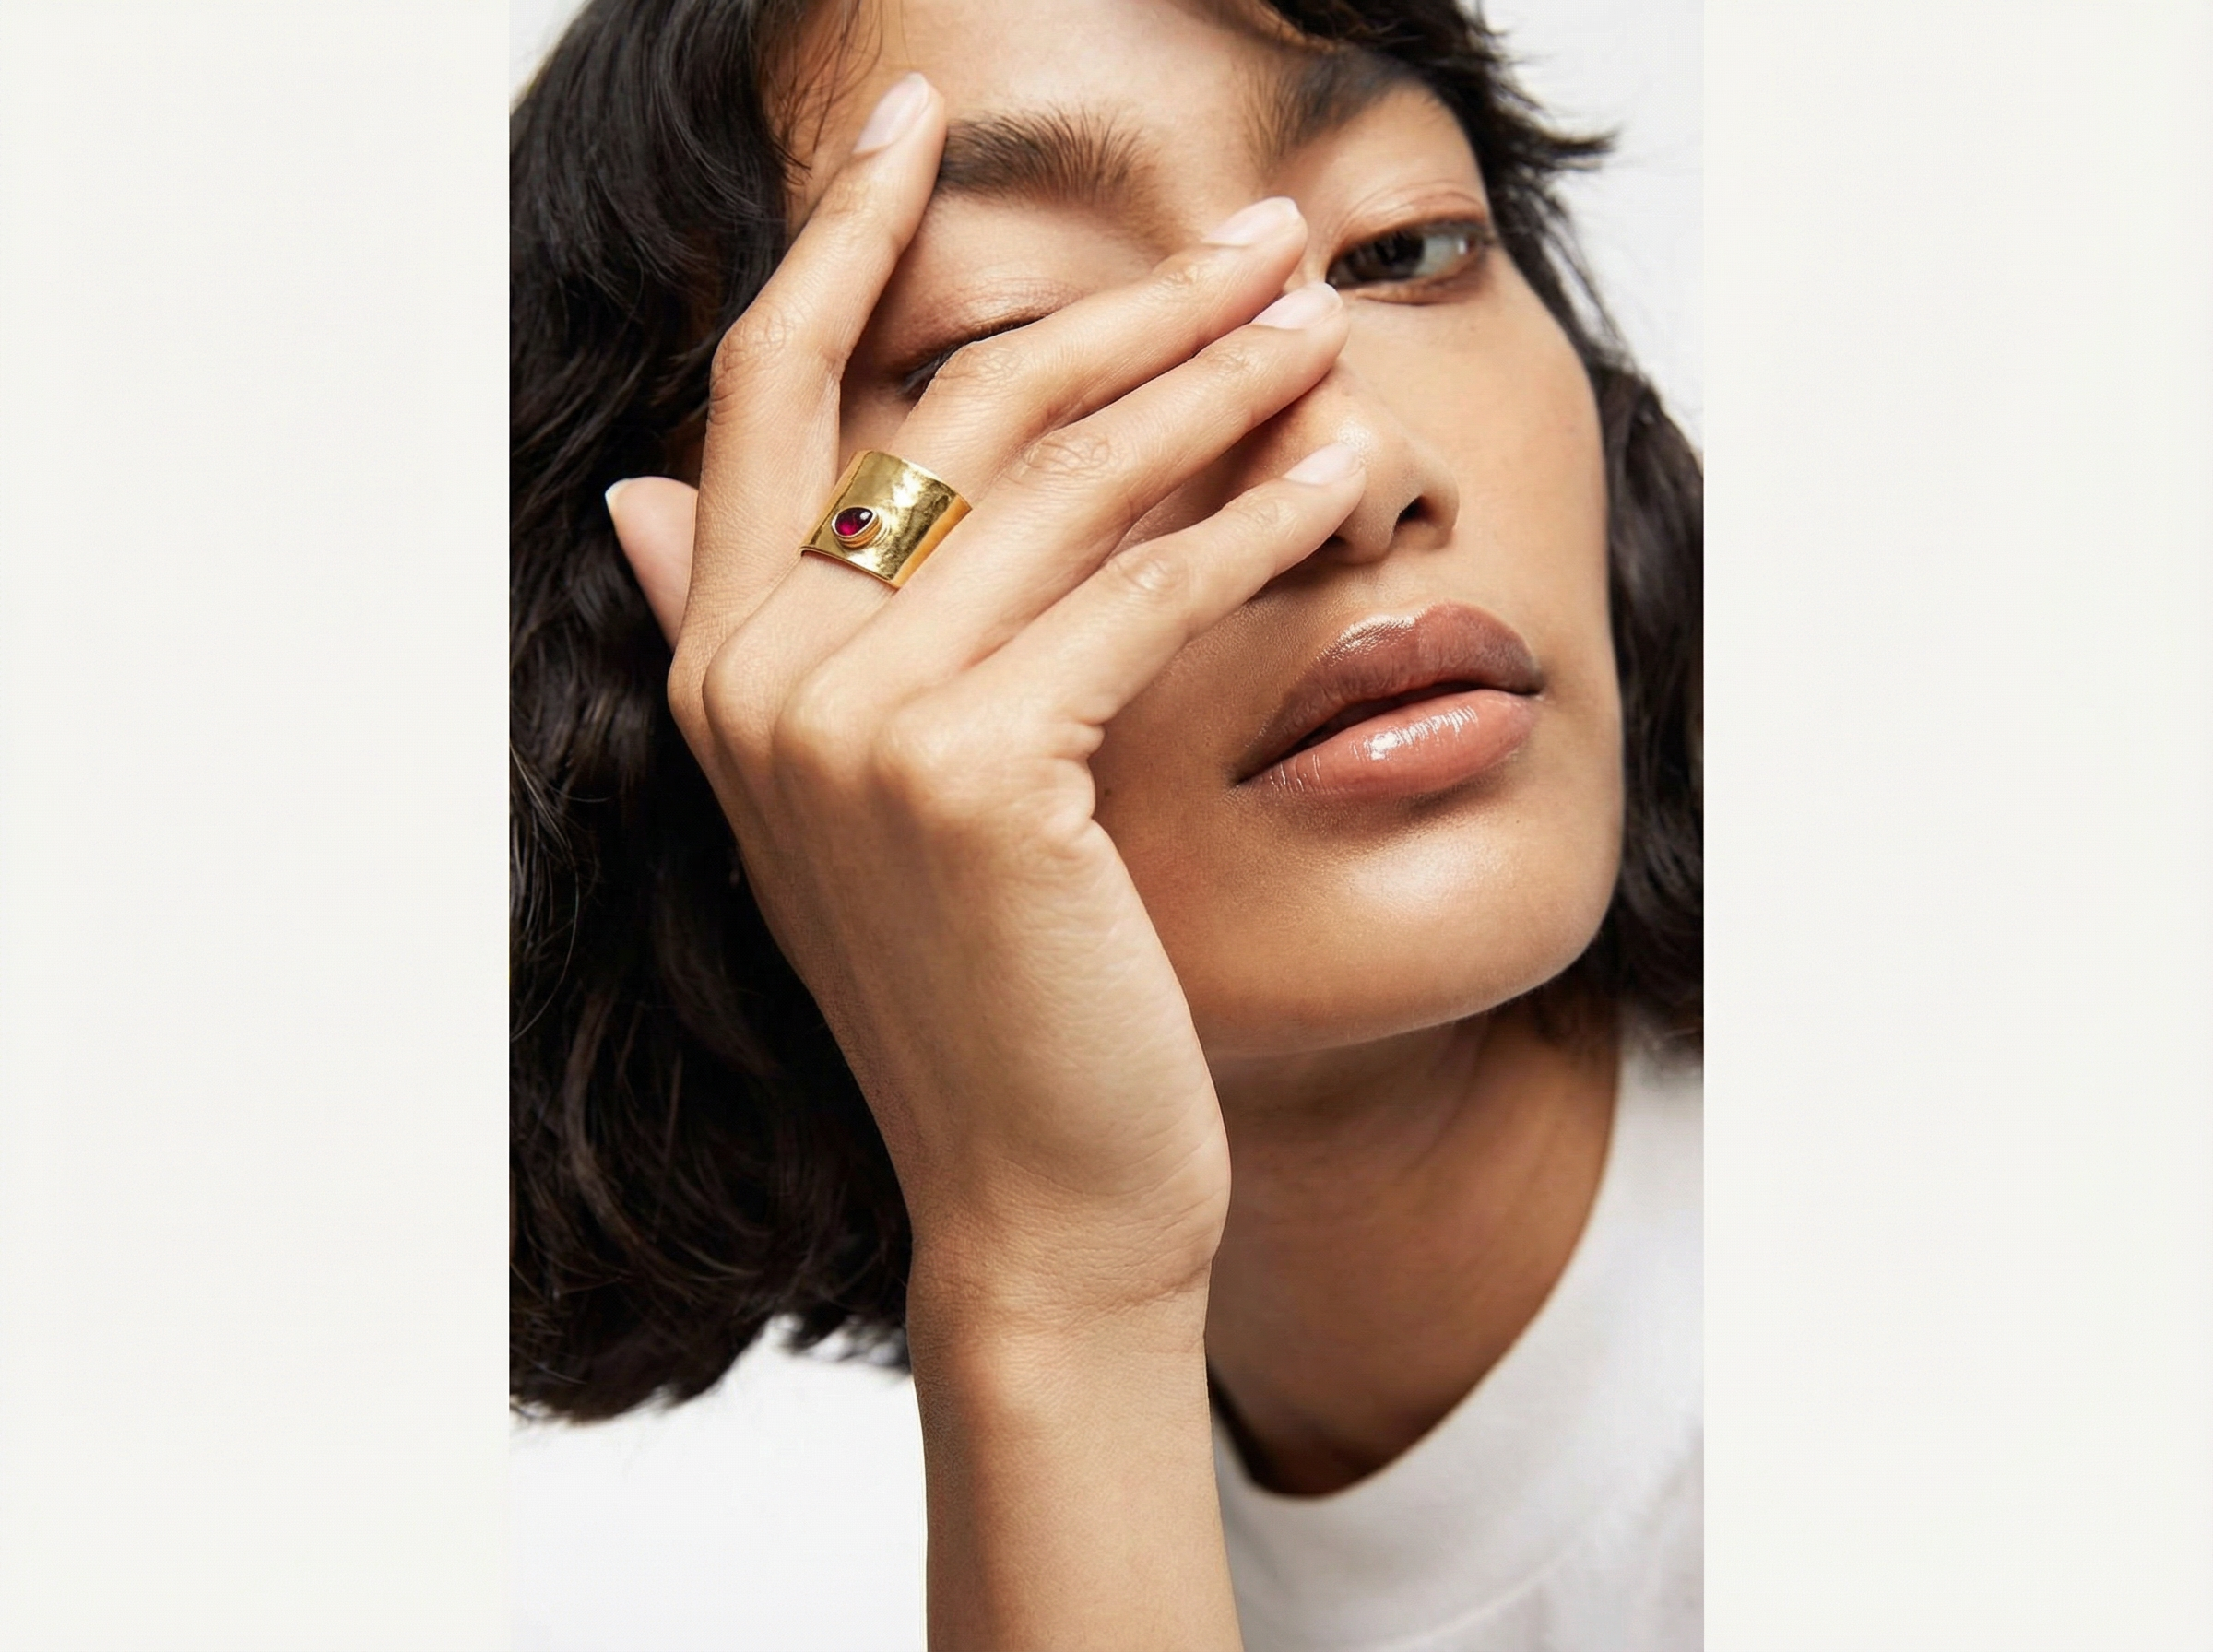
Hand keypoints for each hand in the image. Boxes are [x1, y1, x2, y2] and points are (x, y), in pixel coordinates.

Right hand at [608, 72, 1361, 1327]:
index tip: (917, 122)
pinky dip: (1252, 519)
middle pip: (955, 413)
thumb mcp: (851, 806)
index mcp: (723, 660)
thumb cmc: (982, 991)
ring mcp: (852, 724)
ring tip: (1320, 325)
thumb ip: (753, 636)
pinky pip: (1141, 593)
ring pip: (1063, 485)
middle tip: (1259, 244)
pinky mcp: (974, 775)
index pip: (769, 389)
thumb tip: (650, 498)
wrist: (1037, 1195)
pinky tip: (1341, 472)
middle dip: (1124, 310)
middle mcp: (759, 676)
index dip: (843, 240)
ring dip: (1213, 388)